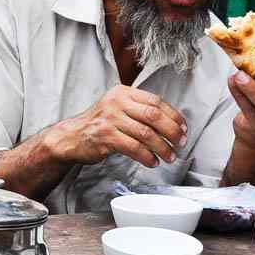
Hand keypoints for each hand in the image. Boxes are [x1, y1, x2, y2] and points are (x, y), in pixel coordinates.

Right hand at [47, 86, 187, 168]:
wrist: (71, 136)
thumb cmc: (99, 124)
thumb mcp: (117, 107)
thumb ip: (139, 109)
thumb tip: (172, 123)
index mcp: (123, 93)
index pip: (156, 102)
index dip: (174, 116)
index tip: (183, 128)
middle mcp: (116, 104)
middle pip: (154, 116)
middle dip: (172, 132)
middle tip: (180, 143)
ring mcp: (109, 120)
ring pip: (146, 134)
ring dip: (162, 148)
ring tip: (169, 156)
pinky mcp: (105, 137)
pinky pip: (134, 148)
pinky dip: (146, 156)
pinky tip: (152, 161)